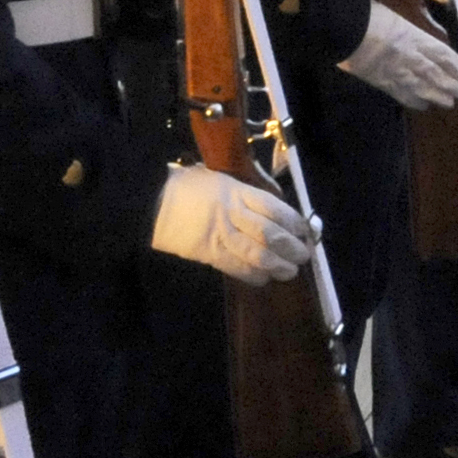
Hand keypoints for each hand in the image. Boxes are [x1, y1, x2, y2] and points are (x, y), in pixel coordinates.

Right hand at [150, 163, 311, 282]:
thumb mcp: (218, 179)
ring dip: (277, 264)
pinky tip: (265, 278)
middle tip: (304, 254)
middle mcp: (232, 213)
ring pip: (256, 253)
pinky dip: (253, 275)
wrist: (151, 203)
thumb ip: (243, 191)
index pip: (273, 207)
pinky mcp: (207, 254)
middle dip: (291, 246)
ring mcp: (220, 235)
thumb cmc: (186, 186)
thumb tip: (269, 205)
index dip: (293, 221)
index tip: (305, 230)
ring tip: (290, 271)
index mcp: (236, 191)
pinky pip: (235, 268)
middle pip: (269, 233)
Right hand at [341, 0, 457, 110]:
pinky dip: (414, 101)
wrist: (345, 29)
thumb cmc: (369, 16)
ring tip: (449, 102)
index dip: (457, 66)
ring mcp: (397, 72)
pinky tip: (423, 105)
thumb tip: (415, 38)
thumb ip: (408, 31)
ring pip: (423, 88)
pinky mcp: (382, 83)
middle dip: (451, 85)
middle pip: (436, 74)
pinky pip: (402, 95)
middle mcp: (411, 57)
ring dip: (438, 96)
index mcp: (416, 38)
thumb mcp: (396, 17)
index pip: (443, 55)